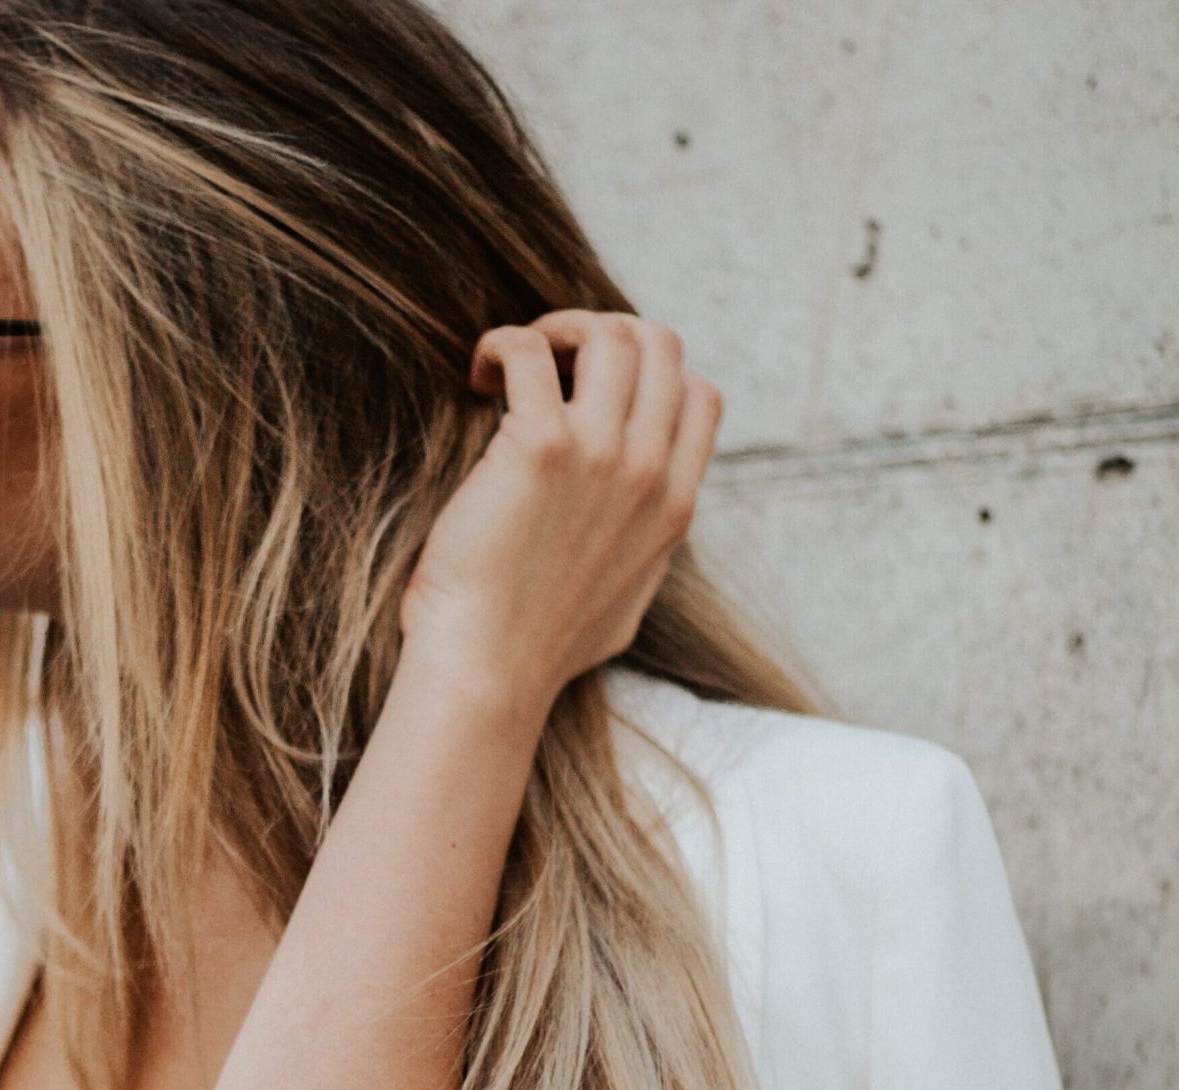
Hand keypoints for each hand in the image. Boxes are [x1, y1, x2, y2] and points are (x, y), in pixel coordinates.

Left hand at [398, 309, 720, 715]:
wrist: (489, 671)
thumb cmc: (537, 646)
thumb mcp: (628, 599)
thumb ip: (645, 549)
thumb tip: (643, 528)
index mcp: (674, 505)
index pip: (700, 395)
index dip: (649, 374)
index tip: (592, 393)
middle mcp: (649, 472)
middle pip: (660, 345)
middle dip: (602, 333)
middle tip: (548, 363)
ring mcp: (601, 455)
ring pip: (610, 333)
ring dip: (555, 329)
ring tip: (512, 366)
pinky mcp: (540, 447)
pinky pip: (530, 351)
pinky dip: (502, 345)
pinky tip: (479, 376)